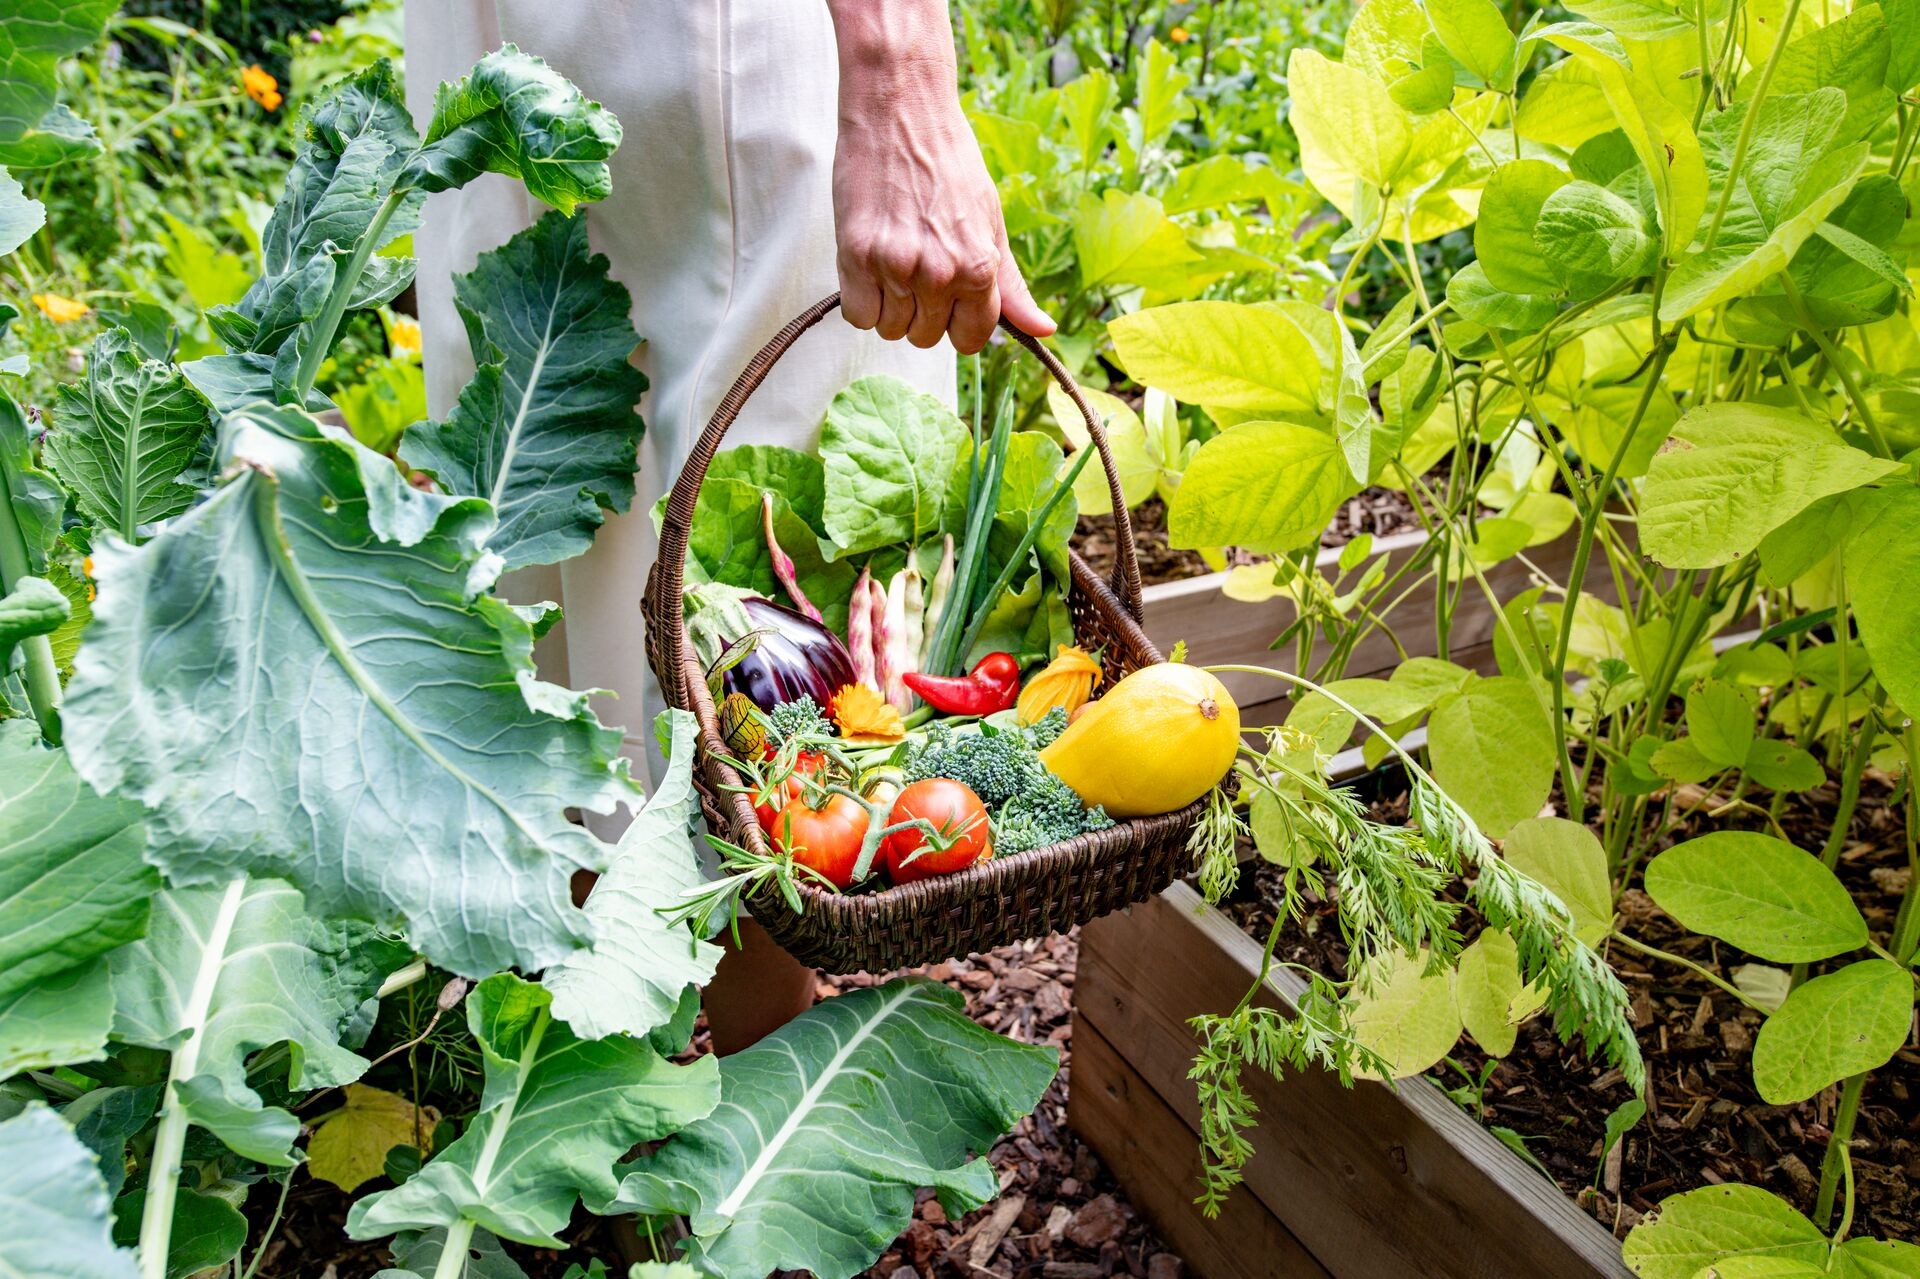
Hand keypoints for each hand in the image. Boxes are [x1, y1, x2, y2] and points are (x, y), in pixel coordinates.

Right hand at [827, 0, 1054, 354]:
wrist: (901, 111)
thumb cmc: (949, 163)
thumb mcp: (991, 222)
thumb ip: (1011, 286)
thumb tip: (1043, 331)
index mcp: (979, 266)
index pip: (971, 340)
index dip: (959, 325)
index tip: (949, 304)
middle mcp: (939, 273)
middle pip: (927, 339)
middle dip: (922, 314)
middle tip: (917, 268)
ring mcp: (895, 266)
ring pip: (891, 330)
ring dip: (890, 307)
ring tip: (894, 260)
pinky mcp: (856, 256)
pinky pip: (859, 316)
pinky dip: (861, 301)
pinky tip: (870, 265)